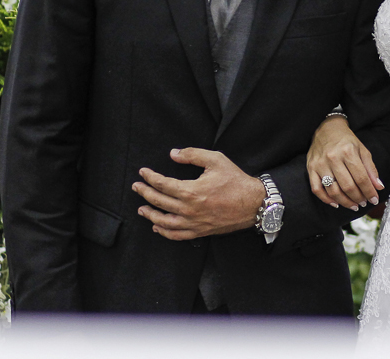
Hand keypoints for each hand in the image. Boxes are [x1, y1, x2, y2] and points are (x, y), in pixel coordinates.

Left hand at [133, 148, 265, 240]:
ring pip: (164, 222)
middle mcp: (189, 209)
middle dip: (144, 193)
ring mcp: (194, 223)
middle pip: (159, 202)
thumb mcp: (215, 160)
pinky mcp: (200, 231)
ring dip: (150, 214)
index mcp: (191, 191)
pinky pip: (177, 235)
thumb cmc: (235, 181)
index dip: (150, 177)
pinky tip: (157, 227)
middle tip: (136, 186)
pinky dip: (164, 232)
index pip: (162, 184)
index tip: (142, 172)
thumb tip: (173, 154)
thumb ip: (192, 154)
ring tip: (141, 208)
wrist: (253, 204)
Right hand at [307, 115, 381, 210]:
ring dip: (345, 202)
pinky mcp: (311, 168)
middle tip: (363, 203)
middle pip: (347, 186)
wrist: (326, 128)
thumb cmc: (346, 140)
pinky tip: (336, 203)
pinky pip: (317, 189)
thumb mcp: (362, 150)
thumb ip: (371, 169)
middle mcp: (333, 158)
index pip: (361, 178)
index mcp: (348, 151)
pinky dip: (326, 200)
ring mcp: (320, 164)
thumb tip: (379, 186)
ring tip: (353, 205)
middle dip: (358, 198)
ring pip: (333, 191)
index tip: (374, 199)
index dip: (369, 192)